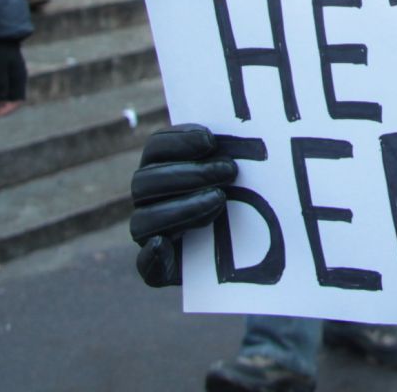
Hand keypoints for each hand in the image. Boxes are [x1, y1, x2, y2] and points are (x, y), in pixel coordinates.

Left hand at [0, 39, 26, 118]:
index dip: (6, 109)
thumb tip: (2, 99)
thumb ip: (1, 83)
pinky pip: (2, 88)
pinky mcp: (4, 71)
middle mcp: (17, 77)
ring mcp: (11, 74)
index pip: (17, 100)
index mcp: (19, 77)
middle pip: (12, 99)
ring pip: (6, 95)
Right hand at [130, 124, 237, 286]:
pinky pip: (145, 265)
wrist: (253, 247)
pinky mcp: (160, 267)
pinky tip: (163, 244)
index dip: (178, 140)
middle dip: (189, 174)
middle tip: (229, 171)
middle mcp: (148, 200)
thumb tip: (235, 129)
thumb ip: (234, 149)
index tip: (211, 141)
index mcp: (160, 167)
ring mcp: (149, 234)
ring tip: (220, 200)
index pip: (156, 147)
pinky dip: (152, 256)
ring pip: (143, 220)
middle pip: (146, 181)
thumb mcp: (243, 169)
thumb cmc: (248, 194)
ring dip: (181, 208)